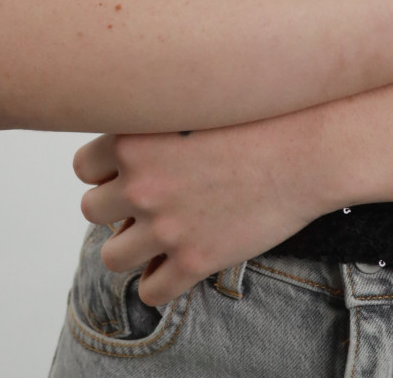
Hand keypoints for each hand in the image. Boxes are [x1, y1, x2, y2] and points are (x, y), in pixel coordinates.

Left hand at [74, 107, 335, 307]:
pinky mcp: (194, 261)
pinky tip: (179, 262)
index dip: (107, 167)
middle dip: (117, 206)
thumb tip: (130, 142)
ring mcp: (166, 228)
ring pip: (113, 257)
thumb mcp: (196, 100)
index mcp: (135, 140)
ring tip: (158, 233)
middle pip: (92, 211)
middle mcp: (141, 186)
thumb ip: (155, 118)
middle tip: (151, 197)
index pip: (84, 166)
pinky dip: (160, 281)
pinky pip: (152, 291)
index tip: (132, 166)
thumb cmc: (260, 114)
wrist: (308, 147)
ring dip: (131, 247)